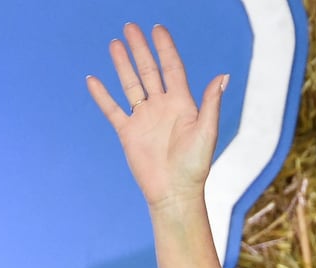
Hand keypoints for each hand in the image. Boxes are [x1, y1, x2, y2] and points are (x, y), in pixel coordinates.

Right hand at [86, 23, 226, 211]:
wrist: (175, 192)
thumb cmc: (195, 165)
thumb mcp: (206, 131)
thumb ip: (211, 103)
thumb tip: (223, 76)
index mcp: (182, 105)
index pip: (172, 69)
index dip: (165, 49)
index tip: (158, 29)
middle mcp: (162, 107)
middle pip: (149, 71)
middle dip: (140, 49)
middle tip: (131, 27)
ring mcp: (144, 118)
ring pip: (131, 85)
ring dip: (122, 65)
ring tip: (115, 43)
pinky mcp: (128, 132)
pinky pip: (112, 109)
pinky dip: (102, 95)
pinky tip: (93, 79)